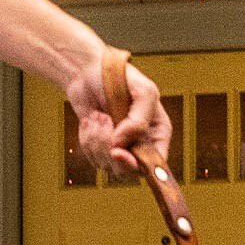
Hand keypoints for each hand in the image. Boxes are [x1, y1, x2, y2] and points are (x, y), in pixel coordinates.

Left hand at [65, 47, 171, 179]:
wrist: (88, 73)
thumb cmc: (120, 77)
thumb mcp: (143, 91)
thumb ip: (139, 120)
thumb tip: (121, 144)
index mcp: (158, 133)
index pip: (155, 163)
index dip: (137, 164)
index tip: (117, 152)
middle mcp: (141, 145)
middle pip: (129, 171)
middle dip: (110, 150)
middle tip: (103, 125)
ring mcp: (121, 148)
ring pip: (109, 166)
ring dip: (97, 141)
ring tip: (98, 117)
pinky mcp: (100, 149)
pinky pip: (93, 158)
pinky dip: (87, 139)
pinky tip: (91, 121)